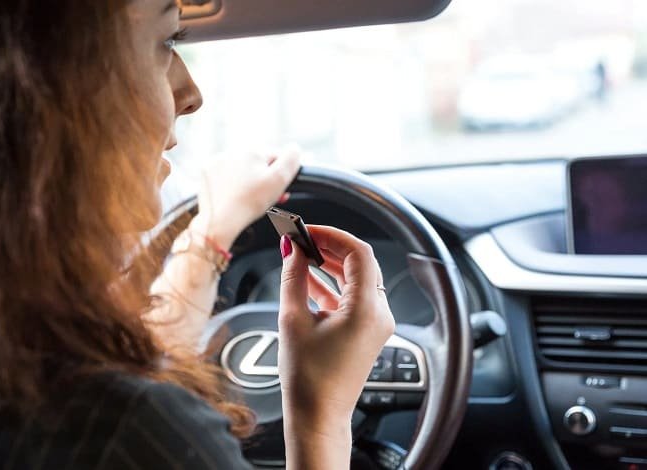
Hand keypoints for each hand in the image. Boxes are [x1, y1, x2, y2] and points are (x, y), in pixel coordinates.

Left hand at [189, 147, 300, 248]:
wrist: (220, 220)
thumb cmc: (249, 202)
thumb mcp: (279, 179)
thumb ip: (291, 159)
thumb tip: (294, 148)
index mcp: (252, 150)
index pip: (275, 157)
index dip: (280, 175)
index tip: (279, 190)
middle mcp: (233, 152)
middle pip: (257, 164)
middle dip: (264, 180)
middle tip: (267, 198)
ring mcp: (217, 162)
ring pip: (241, 170)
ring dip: (249, 182)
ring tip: (251, 200)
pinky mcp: (206, 174)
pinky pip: (225, 176)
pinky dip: (232, 185)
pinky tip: (235, 197)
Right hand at [277, 226, 394, 436]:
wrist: (318, 416)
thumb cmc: (308, 378)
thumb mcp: (293, 319)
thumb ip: (294, 277)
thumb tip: (292, 250)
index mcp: (366, 310)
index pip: (359, 253)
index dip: (332, 235)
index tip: (307, 229)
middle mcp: (379, 314)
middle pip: (360, 264)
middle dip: (329, 247)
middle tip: (301, 238)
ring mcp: (376, 324)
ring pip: (357, 279)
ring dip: (330, 264)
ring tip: (301, 255)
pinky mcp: (367, 331)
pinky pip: (353, 297)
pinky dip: (333, 285)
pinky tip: (308, 279)